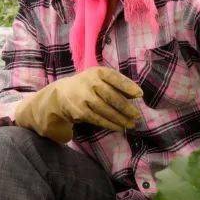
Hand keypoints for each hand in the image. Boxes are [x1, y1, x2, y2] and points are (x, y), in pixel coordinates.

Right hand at [14, 67, 142, 142]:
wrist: (59, 95)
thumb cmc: (88, 85)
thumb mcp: (99, 79)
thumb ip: (116, 84)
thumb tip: (136, 94)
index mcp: (97, 72)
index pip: (114, 78)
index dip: (127, 86)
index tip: (140, 94)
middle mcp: (89, 83)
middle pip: (111, 96)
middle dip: (126, 107)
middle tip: (137, 115)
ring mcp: (83, 98)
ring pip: (105, 110)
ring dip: (120, 119)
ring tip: (131, 124)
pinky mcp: (79, 111)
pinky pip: (98, 119)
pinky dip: (110, 124)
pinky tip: (120, 127)